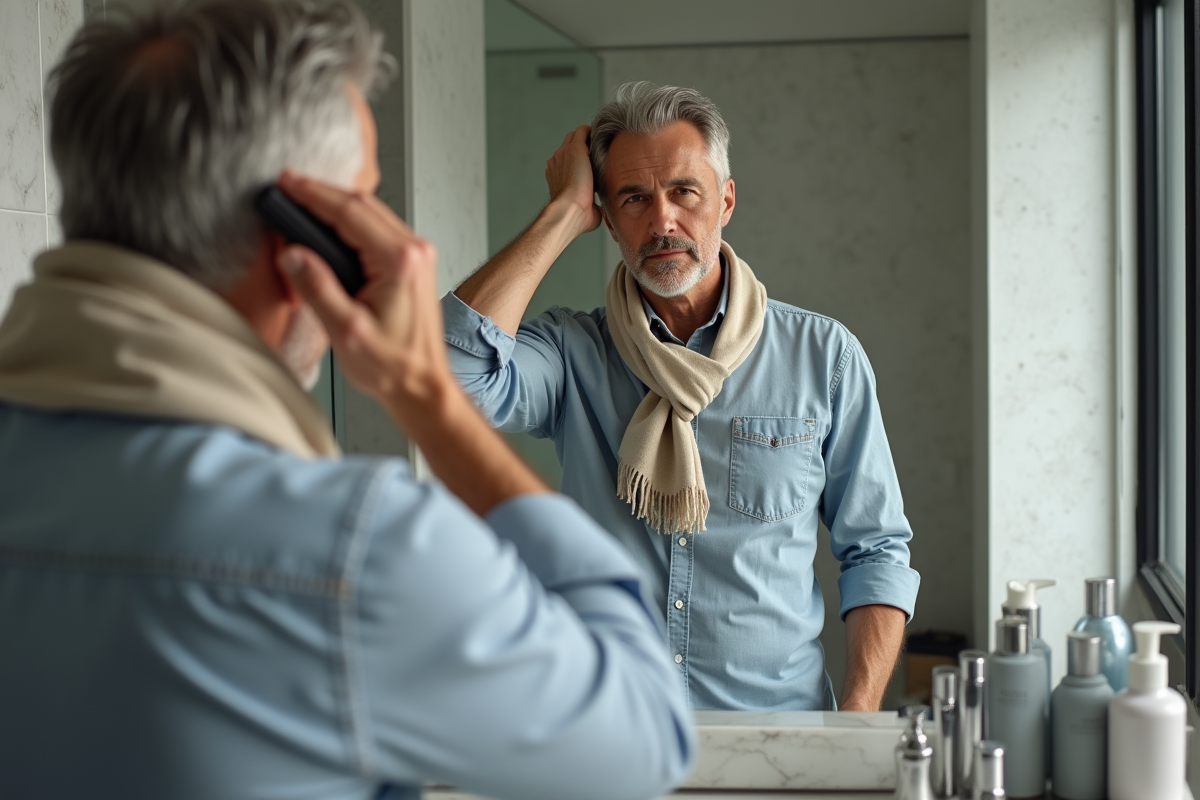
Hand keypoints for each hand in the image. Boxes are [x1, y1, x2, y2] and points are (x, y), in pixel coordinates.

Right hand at [274, 170, 453, 421]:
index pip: (349, 213)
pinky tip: (329, 229)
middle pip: (362, 206)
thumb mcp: (346, 330)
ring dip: (335, 208)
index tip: (286, 183)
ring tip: (301, 206)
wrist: (422, 386)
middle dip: (321, 194)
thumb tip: (293, 256)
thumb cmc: (394, 366)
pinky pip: (378, 231)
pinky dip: (350, 224)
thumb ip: (316, 288)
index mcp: (399, 261)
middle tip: (287, 189)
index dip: (313, 194)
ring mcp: (417, 256)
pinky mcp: (412, 265)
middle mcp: (414, 252)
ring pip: (371, 215)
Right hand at [545, 125, 602, 235]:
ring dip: (589, 138)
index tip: (595, 165)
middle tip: (602, 152)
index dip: (582, 161)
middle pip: (570, 144)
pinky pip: (583, 131)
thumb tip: (604, 212)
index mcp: (557, 175)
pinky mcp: (574, 149)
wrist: (569, 211)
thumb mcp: (586, 210)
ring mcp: (563, 154)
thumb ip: (593, 206)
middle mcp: (557, 162)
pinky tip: (605, 137)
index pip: (568, 161)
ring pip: (576, 135)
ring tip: (604, 144)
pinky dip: (593, 131)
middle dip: (585, 146)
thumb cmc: (576, 218)